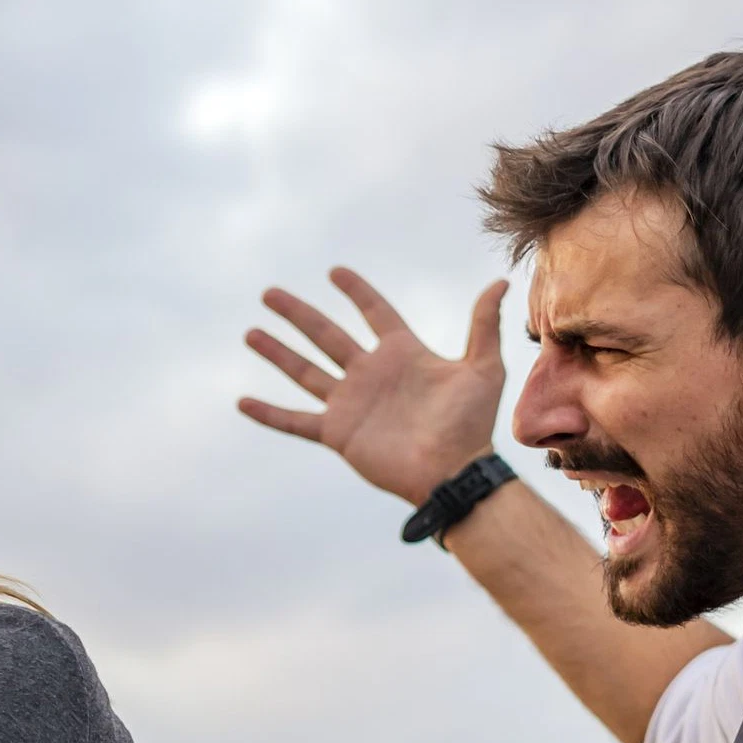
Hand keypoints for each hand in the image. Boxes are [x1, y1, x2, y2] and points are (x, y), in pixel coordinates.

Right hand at [241, 269, 510, 504]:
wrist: (453, 470)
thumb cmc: (471, 424)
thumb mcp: (483, 368)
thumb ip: (483, 325)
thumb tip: (500, 283)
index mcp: (401, 354)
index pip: (374, 313)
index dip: (356, 292)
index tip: (335, 272)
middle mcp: (370, 375)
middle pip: (326, 335)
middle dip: (298, 314)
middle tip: (270, 293)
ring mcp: (350, 403)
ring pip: (304, 371)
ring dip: (277, 352)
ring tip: (251, 332)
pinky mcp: (337, 432)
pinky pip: (295, 421)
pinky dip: (268, 413)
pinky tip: (242, 402)